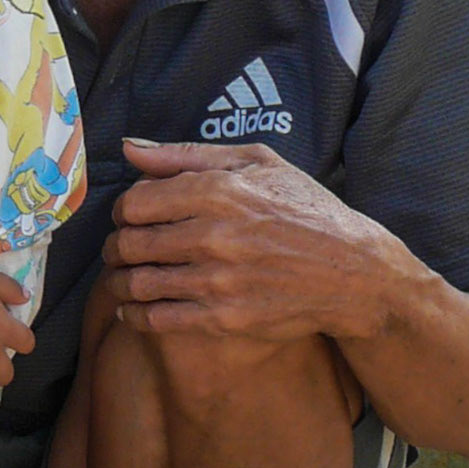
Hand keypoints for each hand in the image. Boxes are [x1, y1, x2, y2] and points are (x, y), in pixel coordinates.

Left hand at [102, 139, 396, 341]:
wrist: (352, 271)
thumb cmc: (305, 209)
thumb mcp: (258, 162)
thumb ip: (187, 154)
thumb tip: (130, 149)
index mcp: (217, 191)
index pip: (135, 202)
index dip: (122, 211)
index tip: (128, 217)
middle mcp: (213, 235)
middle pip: (130, 243)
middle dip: (116, 247)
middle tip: (119, 250)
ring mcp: (218, 280)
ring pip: (138, 283)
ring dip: (118, 282)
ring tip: (121, 279)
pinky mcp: (224, 318)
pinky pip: (158, 318)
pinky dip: (134, 314)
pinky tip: (132, 309)